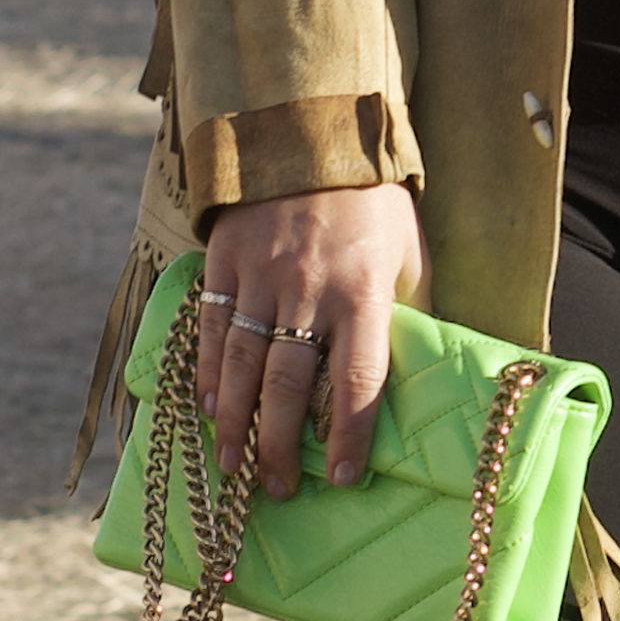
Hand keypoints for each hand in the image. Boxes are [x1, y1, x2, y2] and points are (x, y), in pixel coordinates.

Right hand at [194, 182, 421, 498]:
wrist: (311, 131)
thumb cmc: (372, 202)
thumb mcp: (408, 253)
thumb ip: (406, 310)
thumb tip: (413, 369)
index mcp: (363, 291)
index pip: (357, 378)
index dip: (349, 434)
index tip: (343, 478)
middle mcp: (308, 290)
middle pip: (288, 386)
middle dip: (280, 447)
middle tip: (278, 490)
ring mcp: (260, 277)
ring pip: (241, 366)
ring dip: (235, 424)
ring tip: (233, 467)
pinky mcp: (224, 262)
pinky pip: (210, 330)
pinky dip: (206, 375)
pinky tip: (207, 409)